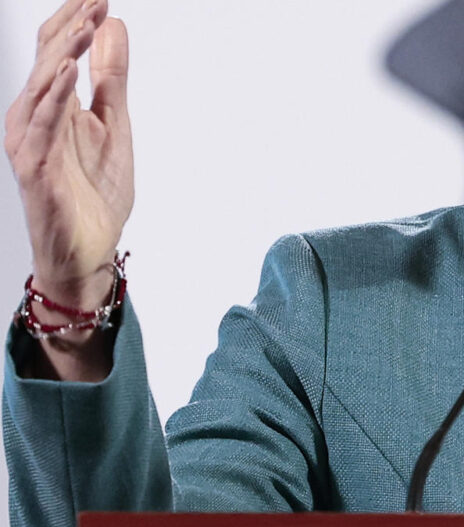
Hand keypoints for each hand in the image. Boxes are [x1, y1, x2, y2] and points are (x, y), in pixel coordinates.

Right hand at [4, 0, 132, 307]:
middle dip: (71, 24)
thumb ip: (111, 78)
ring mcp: (31, 140)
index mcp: (54, 105)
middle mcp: (36, 117)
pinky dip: (53, 95)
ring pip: (41, 85)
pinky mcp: (35, 166)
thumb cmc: (95, 192)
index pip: (57, 49)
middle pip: (46, 58)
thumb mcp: (115, 124)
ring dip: (63, 50)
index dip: (78, 19)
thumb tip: (114, 27)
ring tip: (86, 21)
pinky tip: (66, 70)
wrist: (90, 249)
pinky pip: (41, 124)